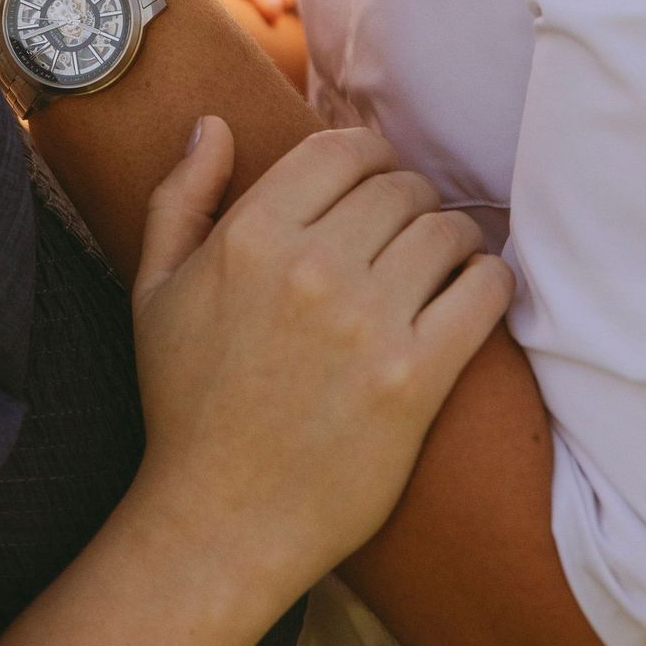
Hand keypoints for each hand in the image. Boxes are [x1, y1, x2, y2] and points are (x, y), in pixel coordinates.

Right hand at [129, 119, 514, 626]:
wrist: (220, 522)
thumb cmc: (184, 404)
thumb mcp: (155, 289)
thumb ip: (181, 196)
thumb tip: (213, 123)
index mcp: (252, 235)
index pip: (342, 149)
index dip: (369, 155)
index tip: (376, 180)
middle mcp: (312, 268)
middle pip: (399, 187)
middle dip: (410, 198)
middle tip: (409, 227)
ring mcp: (367, 323)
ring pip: (445, 230)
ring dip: (454, 236)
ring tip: (446, 258)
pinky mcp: (415, 380)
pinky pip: (482, 291)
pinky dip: (490, 278)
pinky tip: (476, 288)